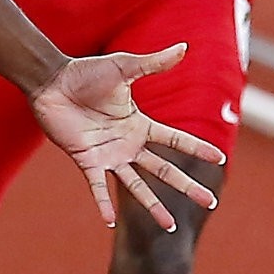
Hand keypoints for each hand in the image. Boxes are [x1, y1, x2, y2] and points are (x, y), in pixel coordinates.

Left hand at [30, 46, 224, 231]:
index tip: (221, 160)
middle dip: (186, 186)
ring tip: (169, 226)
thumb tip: (183, 47)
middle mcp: (128, 144)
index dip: (197, 149)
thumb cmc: (85, 73)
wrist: (52, 82)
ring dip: (153, 205)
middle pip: (164, 170)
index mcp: (140, 124)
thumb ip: (153, 63)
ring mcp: (108, 155)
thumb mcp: (124, 67)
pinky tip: (109, 222)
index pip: (176, 140)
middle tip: (210, 203)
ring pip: (136, 185)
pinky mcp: (86, 160)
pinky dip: (103, 203)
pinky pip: (97, 186)